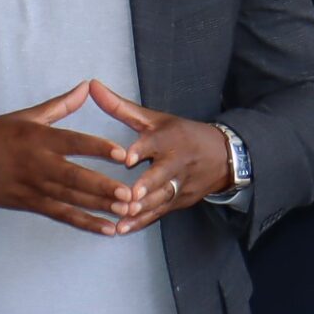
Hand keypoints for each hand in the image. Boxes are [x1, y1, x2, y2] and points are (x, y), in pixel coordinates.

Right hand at [0, 80, 136, 233]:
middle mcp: (36, 163)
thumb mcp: (24, 115)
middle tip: (130, 193)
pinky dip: (84, 222)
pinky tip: (105, 228)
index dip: (99, 148)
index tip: (123, 154)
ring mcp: (32, 186)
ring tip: (125, 212)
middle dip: (104, 187)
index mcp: (36, 137)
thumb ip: (60, 105)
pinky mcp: (28, 203)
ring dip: (99, 207)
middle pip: (75, 177)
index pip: (73, 142)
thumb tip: (87, 86)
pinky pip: (61, 214)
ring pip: (71, 199)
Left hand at [95, 80, 234, 234]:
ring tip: (122, 215)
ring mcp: (180, 184)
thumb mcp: (154, 118)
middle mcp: (177, 161)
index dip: (142, 150)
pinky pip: (160, 212)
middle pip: (163, 175)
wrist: (222, 156)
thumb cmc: (180, 134)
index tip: (127, 158)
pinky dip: (142, 221)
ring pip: (162, 197)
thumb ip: (120, 106)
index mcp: (170, 137)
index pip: (157, 142)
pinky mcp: (180, 201)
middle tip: (130, 195)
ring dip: (143, 208)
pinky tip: (123, 228)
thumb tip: (91, 85)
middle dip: (148, 185)